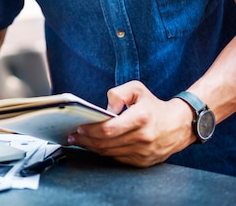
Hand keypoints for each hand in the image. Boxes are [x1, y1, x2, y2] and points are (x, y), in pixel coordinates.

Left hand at [67, 80, 194, 167]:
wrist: (178, 125)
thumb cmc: (153, 105)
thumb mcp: (137, 89)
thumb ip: (118, 93)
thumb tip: (106, 108)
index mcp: (140, 118)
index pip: (109, 129)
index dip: (91, 129)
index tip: (79, 126)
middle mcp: (142, 137)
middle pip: (106, 143)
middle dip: (86, 140)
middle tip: (73, 136)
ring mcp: (143, 152)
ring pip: (110, 153)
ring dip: (92, 148)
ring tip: (80, 140)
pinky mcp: (143, 162)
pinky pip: (118, 159)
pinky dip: (105, 153)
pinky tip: (96, 146)